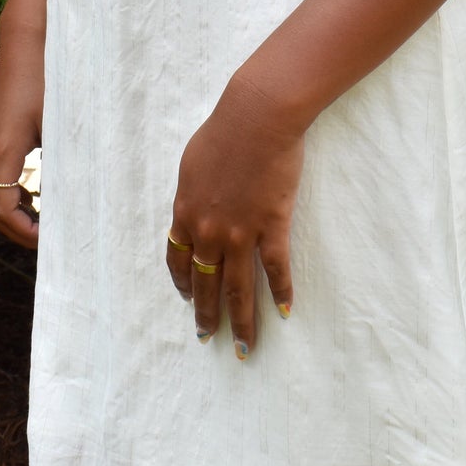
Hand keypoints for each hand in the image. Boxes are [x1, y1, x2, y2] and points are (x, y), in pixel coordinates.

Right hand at [0, 30, 44, 251]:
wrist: (26, 43)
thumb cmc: (48, 79)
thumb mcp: (61, 123)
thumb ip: (64, 160)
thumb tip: (77, 196)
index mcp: (2, 152)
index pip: (2, 211)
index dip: (24, 233)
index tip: (49, 243)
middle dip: (19, 230)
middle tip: (50, 242)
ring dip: (15, 213)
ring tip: (46, 224)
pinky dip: (11, 194)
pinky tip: (36, 196)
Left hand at [166, 66, 303, 356]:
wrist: (256, 118)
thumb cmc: (223, 131)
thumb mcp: (192, 164)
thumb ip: (191, 193)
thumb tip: (192, 208)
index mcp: (186, 213)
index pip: (179, 260)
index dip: (182, 284)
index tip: (187, 300)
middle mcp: (209, 231)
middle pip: (206, 283)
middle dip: (207, 314)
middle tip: (208, 338)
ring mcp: (241, 232)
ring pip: (239, 288)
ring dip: (241, 320)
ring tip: (244, 346)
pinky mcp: (272, 226)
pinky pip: (276, 268)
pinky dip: (282, 292)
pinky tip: (286, 311)